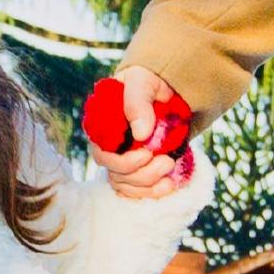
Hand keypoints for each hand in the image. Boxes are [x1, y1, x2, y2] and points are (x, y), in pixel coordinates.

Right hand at [83, 66, 193, 199]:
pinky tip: (169, 185)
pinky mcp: (139, 170)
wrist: (165, 89)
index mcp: (102, 128)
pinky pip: (138, 191)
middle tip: (167, 162)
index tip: (146, 154)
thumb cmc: (148, 81)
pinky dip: (153, 192)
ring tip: (171, 168)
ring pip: (127, 186)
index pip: (102, 154)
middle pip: (116, 174)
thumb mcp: (142, 82)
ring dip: (149, 185)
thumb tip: (141, 134)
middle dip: (142, 175)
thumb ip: (138, 103)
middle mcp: (110, 148)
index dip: (121, 162)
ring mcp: (124, 161)